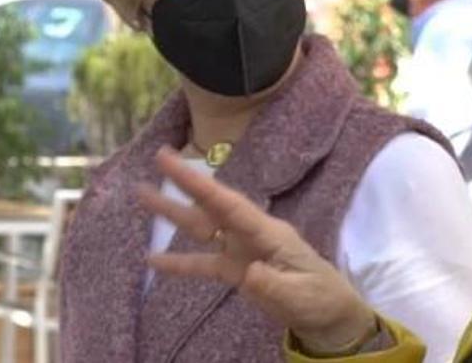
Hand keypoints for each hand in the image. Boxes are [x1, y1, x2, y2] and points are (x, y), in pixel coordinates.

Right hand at [137, 146, 376, 353]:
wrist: (330, 316)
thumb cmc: (320, 299)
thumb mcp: (301, 295)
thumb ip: (273, 285)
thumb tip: (248, 274)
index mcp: (269, 233)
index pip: (229, 204)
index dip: (201, 184)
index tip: (176, 163)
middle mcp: (252, 235)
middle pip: (212, 206)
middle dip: (185, 183)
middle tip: (158, 155)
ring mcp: (242, 251)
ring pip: (202, 228)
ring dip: (174, 213)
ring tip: (142, 195)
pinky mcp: (236, 270)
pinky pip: (203, 262)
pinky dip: (179, 261)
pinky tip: (153, 259)